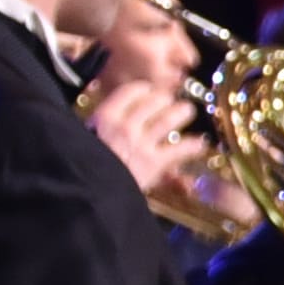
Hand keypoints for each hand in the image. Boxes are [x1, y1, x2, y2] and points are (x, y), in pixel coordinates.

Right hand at [86, 78, 202, 196]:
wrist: (85, 193)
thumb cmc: (83, 167)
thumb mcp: (84, 139)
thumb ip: (99, 127)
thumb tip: (105, 120)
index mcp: (105, 117)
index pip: (132, 91)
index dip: (145, 90)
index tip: (150, 92)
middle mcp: (125, 125)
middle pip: (154, 101)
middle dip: (166, 99)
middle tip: (171, 101)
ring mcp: (141, 143)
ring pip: (170, 119)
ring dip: (182, 112)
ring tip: (187, 111)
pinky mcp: (154, 162)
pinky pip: (181, 148)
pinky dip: (193, 146)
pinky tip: (200, 144)